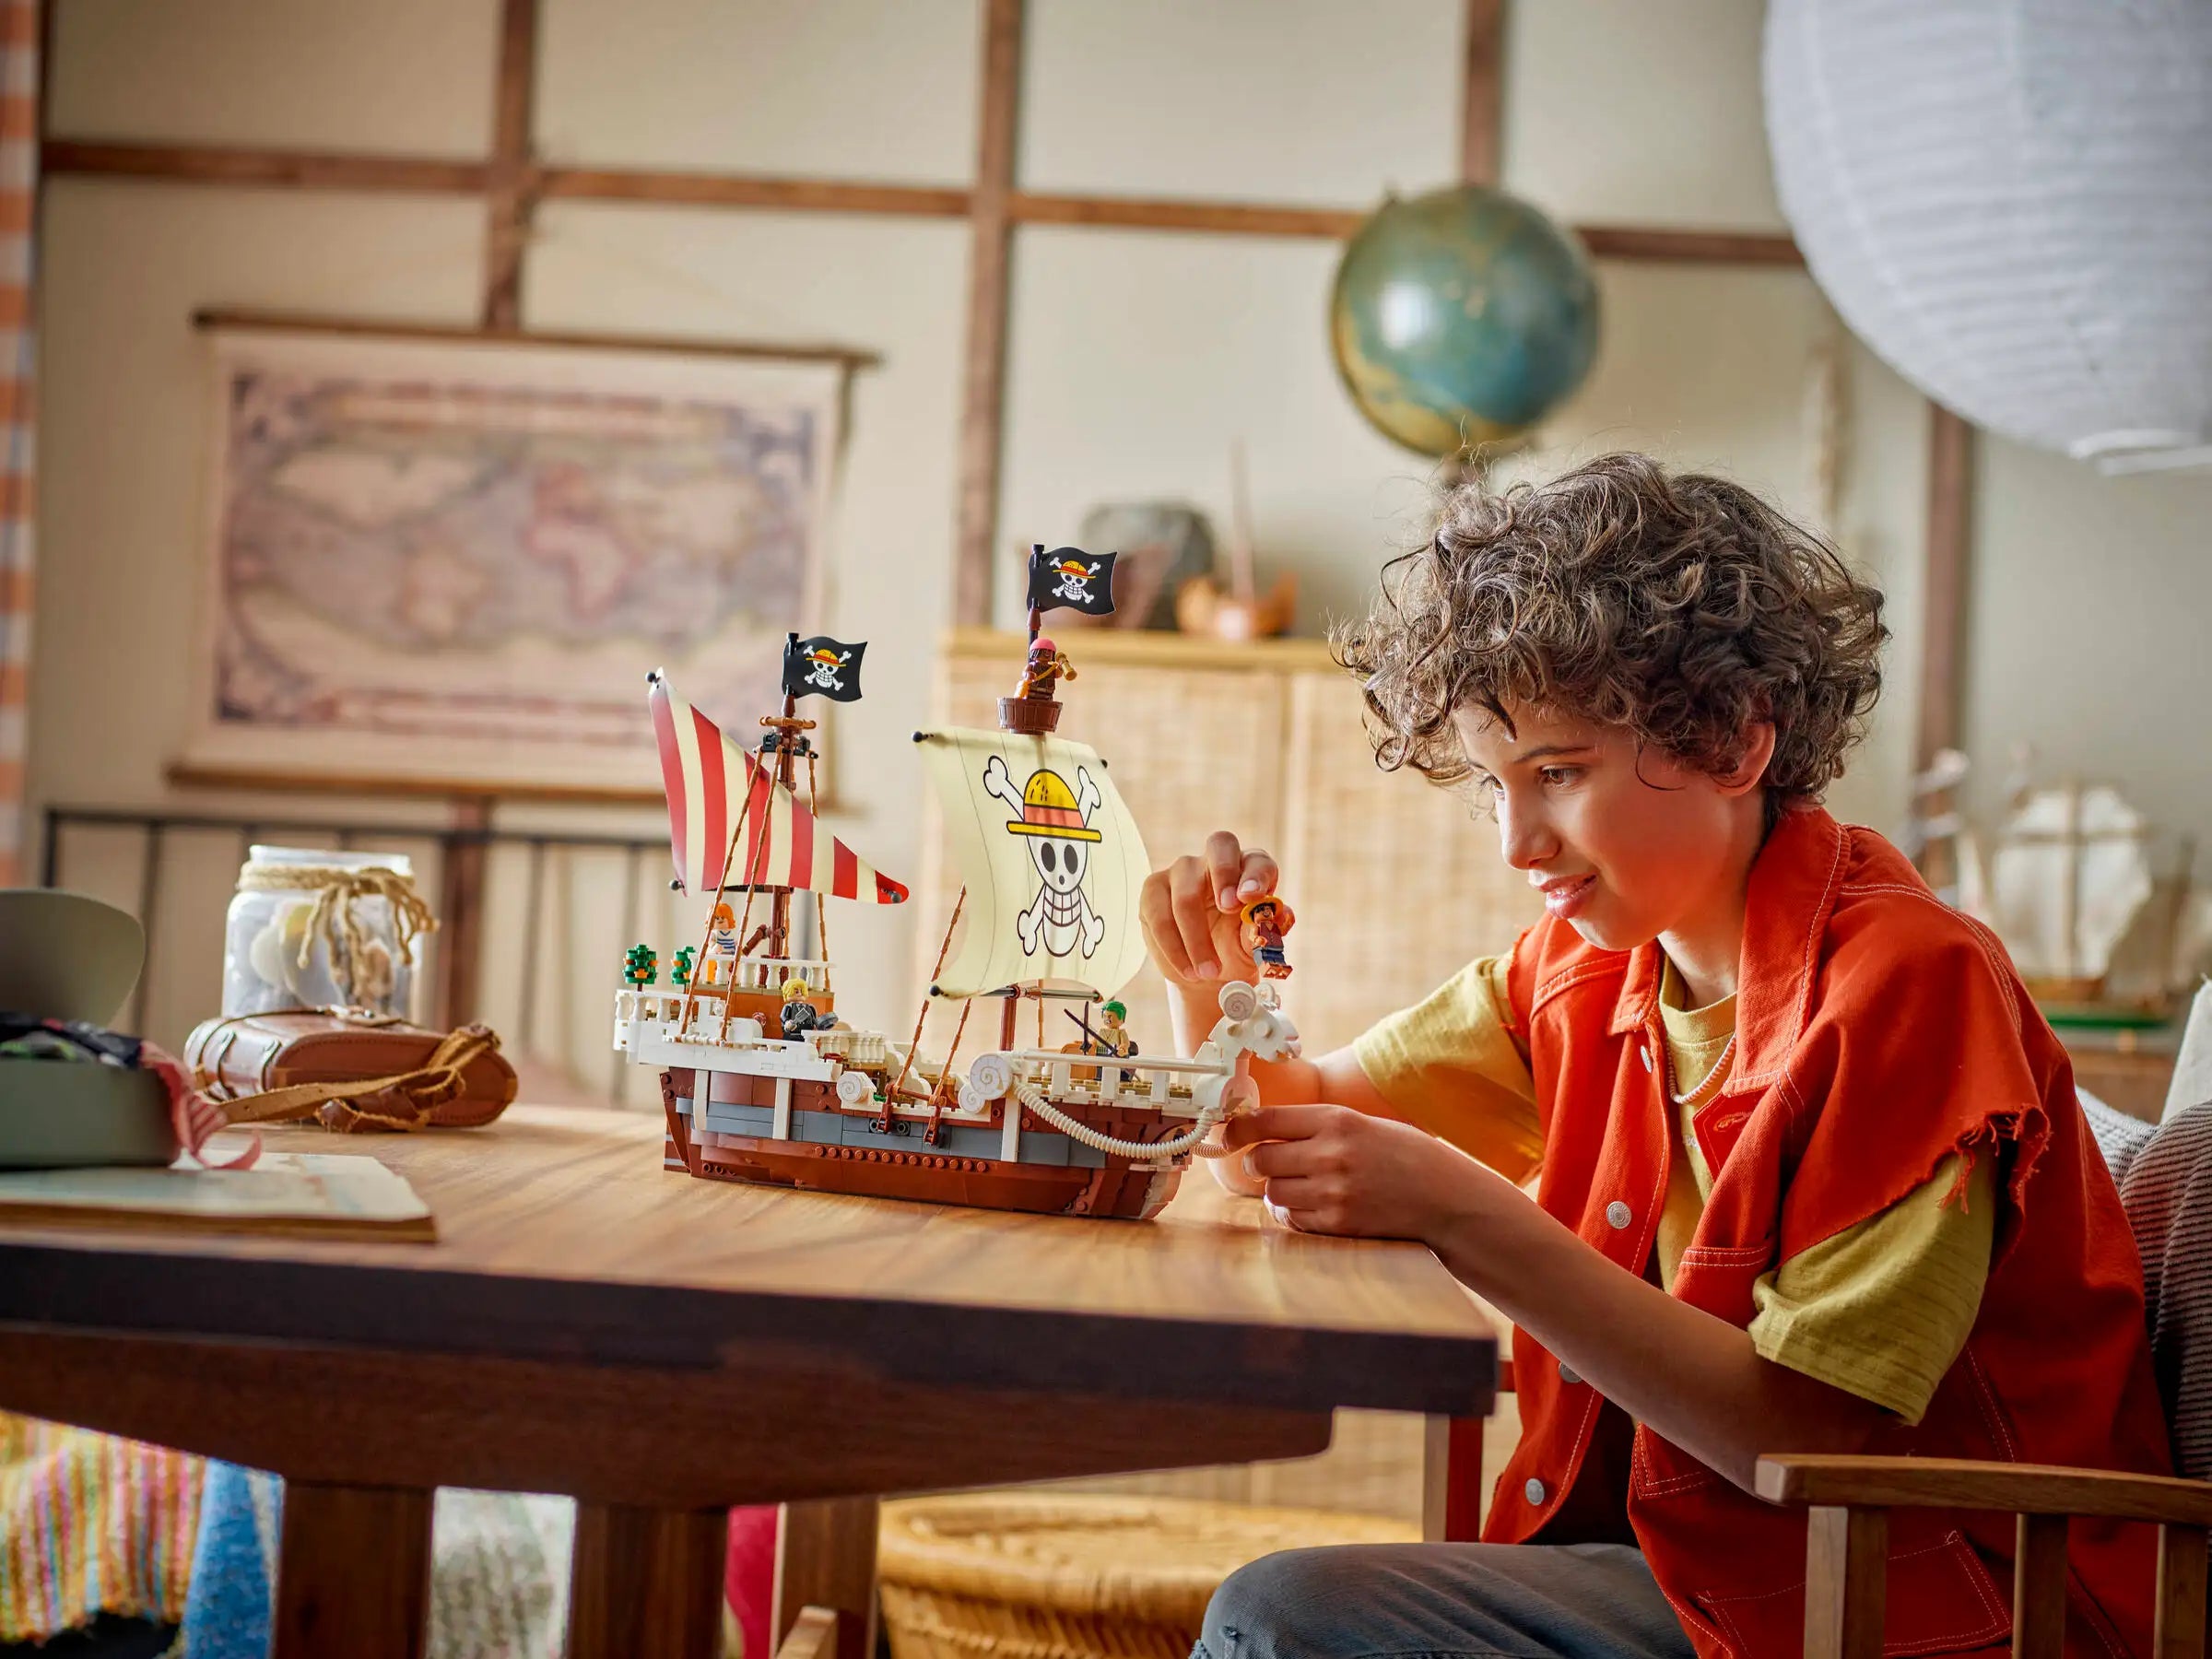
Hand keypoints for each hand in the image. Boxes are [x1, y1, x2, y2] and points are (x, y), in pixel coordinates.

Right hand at [1140, 831, 1276, 986]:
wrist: (1204, 972)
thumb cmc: (1234, 949)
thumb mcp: (1254, 946)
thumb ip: (1266, 931)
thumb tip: (1281, 917)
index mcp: (1249, 870)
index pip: (1257, 861)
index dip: (1256, 875)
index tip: (1252, 897)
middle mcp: (1215, 862)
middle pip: (1220, 846)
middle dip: (1224, 874)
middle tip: (1227, 908)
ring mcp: (1182, 873)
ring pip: (1186, 894)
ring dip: (1197, 939)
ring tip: (1209, 972)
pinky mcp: (1154, 891)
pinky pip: (1159, 915)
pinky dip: (1175, 948)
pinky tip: (1189, 970)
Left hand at [1223, 1103, 1497, 1242]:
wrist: (1443, 1196)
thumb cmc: (1401, 1154)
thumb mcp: (1360, 1124)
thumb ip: (1314, 1126)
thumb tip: (1259, 1129)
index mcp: (1336, 1121)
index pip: (1266, 1120)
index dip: (1238, 1130)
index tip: (1227, 1136)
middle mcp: (1330, 1155)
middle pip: (1261, 1159)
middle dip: (1258, 1162)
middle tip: (1266, 1163)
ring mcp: (1333, 1193)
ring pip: (1273, 1191)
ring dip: (1277, 1189)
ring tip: (1299, 1185)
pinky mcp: (1338, 1224)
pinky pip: (1292, 1218)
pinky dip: (1295, 1213)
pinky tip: (1314, 1205)